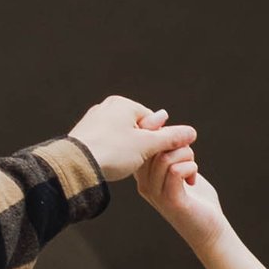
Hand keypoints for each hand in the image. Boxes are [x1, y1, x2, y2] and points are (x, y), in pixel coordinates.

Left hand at [68, 97, 195, 184]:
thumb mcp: (147, 146)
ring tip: (121, 164)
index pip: (152, 120)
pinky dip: (111, 153)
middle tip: (136, 161)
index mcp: (123, 103)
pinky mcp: (83, 134)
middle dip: (140, 146)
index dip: (156, 140)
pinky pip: (106, 143)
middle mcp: (107, 106)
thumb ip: (171, 138)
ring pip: (121, 137)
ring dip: (126, 151)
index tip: (152, 155)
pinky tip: (109, 164)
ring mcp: (94, 119)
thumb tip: (192, 132)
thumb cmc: (113, 152)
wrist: (76, 165)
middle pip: (137, 128)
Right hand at [138, 141, 227, 251]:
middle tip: (189, 153)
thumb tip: (165, 121)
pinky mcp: (171, 201)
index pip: (141, 144)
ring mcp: (156, 194)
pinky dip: (190, 167)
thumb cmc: (197, 198)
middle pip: (152, 147)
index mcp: (144, 175)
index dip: (156, 131)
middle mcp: (145, 184)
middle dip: (175, 140)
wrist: (209, 230)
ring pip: (165, 157)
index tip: (173, 134)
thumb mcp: (180, 168)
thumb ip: (171, 150)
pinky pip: (176, 171)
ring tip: (192, 167)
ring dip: (186, 154)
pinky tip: (193, 179)